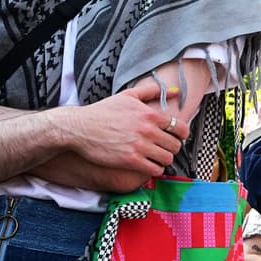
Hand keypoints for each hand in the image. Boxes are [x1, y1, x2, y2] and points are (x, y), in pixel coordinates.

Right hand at [60, 82, 188, 177]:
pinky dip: (154, 169)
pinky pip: (155, 169)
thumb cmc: (103, 111)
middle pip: (175, 146)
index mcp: (150, 114)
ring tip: (155, 158)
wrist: (80, 127)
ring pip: (167, 159)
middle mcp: (148, 130)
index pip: (180, 128)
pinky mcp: (130, 160)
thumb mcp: (128, 96)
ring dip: (163, 160)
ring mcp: (140, 146)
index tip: (175, 138)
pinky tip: (147, 166)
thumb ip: (152, 91)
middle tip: (163, 149)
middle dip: (171, 149)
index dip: (181, 135)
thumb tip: (175, 91)